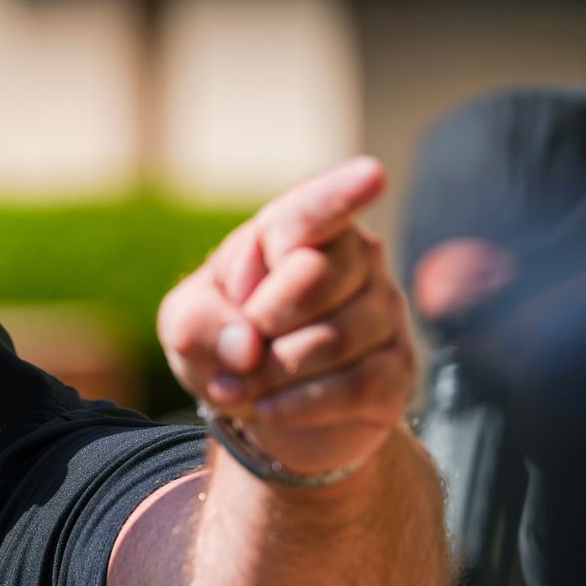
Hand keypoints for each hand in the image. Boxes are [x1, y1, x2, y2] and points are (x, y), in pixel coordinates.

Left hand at [157, 157, 414, 475]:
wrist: (260, 409)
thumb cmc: (225, 342)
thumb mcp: (188, 325)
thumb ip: (199, 322)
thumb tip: (248, 346)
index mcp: (298, 230)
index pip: (318, 207)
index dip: (341, 195)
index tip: (371, 176)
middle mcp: (355, 259)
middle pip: (316, 276)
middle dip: (262, 320)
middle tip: (238, 347)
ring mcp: (384, 312)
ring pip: (334, 338)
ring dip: (270, 373)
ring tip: (237, 387)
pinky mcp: (397, 369)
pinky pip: (355, 385)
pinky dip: (297, 403)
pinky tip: (266, 410)